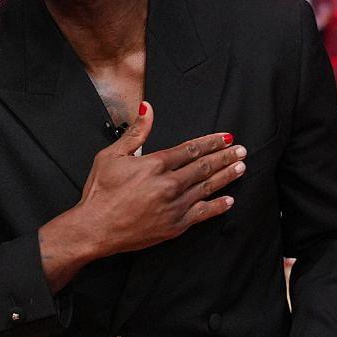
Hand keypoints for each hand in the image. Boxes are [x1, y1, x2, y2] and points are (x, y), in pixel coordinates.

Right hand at [38, 102, 244, 289]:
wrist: (95, 229)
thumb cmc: (100, 192)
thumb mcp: (111, 156)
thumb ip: (135, 132)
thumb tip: (147, 108)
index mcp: (155, 164)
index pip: (190, 149)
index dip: (210, 142)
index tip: (225, 138)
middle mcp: (169, 184)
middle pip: (203, 166)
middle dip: (224, 157)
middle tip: (240, 150)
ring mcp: (174, 206)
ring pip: (207, 187)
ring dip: (226, 176)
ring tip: (240, 168)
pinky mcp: (175, 226)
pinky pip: (202, 213)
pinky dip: (217, 206)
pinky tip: (228, 200)